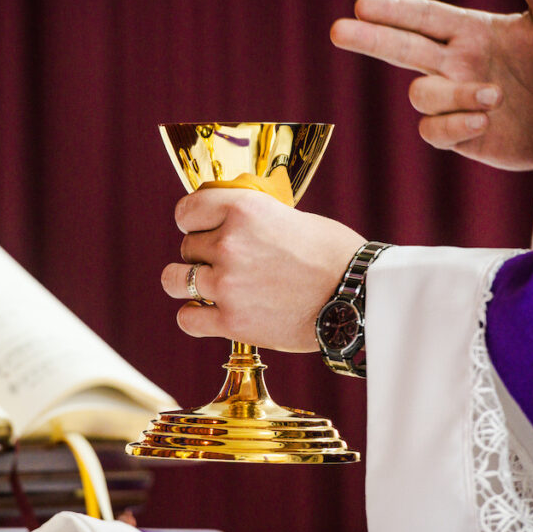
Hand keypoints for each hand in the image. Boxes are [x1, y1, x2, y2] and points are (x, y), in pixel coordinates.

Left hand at [160, 189, 366, 351]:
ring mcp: (227, 285)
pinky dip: (194, 316)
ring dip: (188, 282)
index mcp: (243, 209)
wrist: (357, 296)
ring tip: (208, 287)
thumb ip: (251, 219)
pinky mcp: (232, 322)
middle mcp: (229, 244)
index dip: (192, 220)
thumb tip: (225, 222)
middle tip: (228, 263)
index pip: (186, 210)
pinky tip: (209, 314)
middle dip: (202, 254)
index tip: (199, 228)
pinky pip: (187, 318)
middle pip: (187, 246)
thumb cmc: (333, 254)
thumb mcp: (289, 216)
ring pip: (175, 279)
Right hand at [330, 0, 532, 177]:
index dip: (394, 10)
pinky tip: (485, 120)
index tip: (363, 4)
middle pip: (400, 49)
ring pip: (421, 94)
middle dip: (370, 39)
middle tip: (338, 30)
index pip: (423, 17)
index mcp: (470, 32)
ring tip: (496, 95)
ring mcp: (453, 100)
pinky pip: (433, 131)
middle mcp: (454, 64)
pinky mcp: (458, 135)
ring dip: (453, 94)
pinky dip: (453, 124)